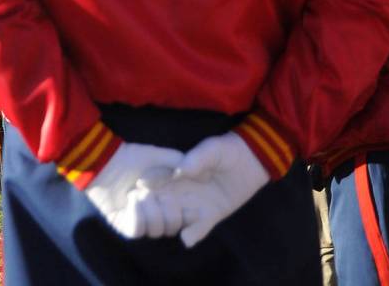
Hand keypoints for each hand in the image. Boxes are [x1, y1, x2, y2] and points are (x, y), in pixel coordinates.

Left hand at [83, 142, 183, 238]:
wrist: (104, 161)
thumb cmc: (131, 157)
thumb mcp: (158, 156)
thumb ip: (178, 162)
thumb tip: (198, 173)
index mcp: (166, 200)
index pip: (184, 217)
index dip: (187, 212)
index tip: (186, 201)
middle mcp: (155, 213)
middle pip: (172, 227)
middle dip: (167, 210)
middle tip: (154, 193)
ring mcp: (140, 221)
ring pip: (156, 230)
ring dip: (148, 209)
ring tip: (137, 193)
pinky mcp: (125, 225)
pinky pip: (137, 230)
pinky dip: (135, 215)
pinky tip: (131, 199)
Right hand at [154, 132, 268, 247]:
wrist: (250, 161)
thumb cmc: (226, 150)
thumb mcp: (212, 149)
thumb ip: (197, 158)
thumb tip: (179, 172)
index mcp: (177, 172)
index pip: (156, 180)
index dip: (147, 186)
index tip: (139, 189)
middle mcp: (182, 190)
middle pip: (162, 202)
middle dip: (155, 209)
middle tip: (153, 212)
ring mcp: (195, 204)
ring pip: (176, 218)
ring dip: (171, 222)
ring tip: (168, 224)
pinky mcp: (211, 215)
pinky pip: (199, 228)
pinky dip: (192, 234)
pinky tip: (187, 239)